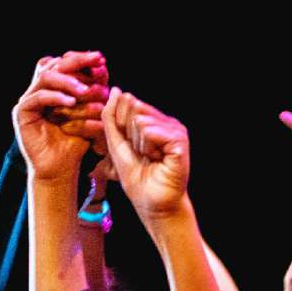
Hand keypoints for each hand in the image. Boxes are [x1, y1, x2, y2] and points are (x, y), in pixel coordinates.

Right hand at [13, 52, 106, 182]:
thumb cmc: (77, 143)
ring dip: (68, 81)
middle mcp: (39, 90)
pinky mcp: (22, 112)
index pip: (63, 64)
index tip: (102, 60)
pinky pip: (38, 97)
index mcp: (54, 88)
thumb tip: (104, 70)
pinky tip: (71, 102)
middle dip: (77, 61)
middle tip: (96, 61)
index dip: (81, 59)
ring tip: (84, 90)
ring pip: (46, 77)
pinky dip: (56, 97)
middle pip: (53, 64)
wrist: (62, 169)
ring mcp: (29, 100)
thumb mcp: (90, 116)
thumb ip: (93, 94)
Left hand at [102, 90, 191, 224]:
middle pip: (133, 110)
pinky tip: (158, 159)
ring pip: (141, 121)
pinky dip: (148, 148)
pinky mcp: (180, 141)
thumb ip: (111, 116)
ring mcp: (175, 130)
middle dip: (130, 136)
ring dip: (139, 144)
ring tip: (150, 158)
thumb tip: (117, 89)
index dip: (121, 126)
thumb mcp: (115, 141)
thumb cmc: (136, 176)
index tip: (130, 148)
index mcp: (152, 120)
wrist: (150, 201)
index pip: (128, 103)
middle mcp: (166, 122)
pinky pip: (152, 131)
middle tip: (142, 155)